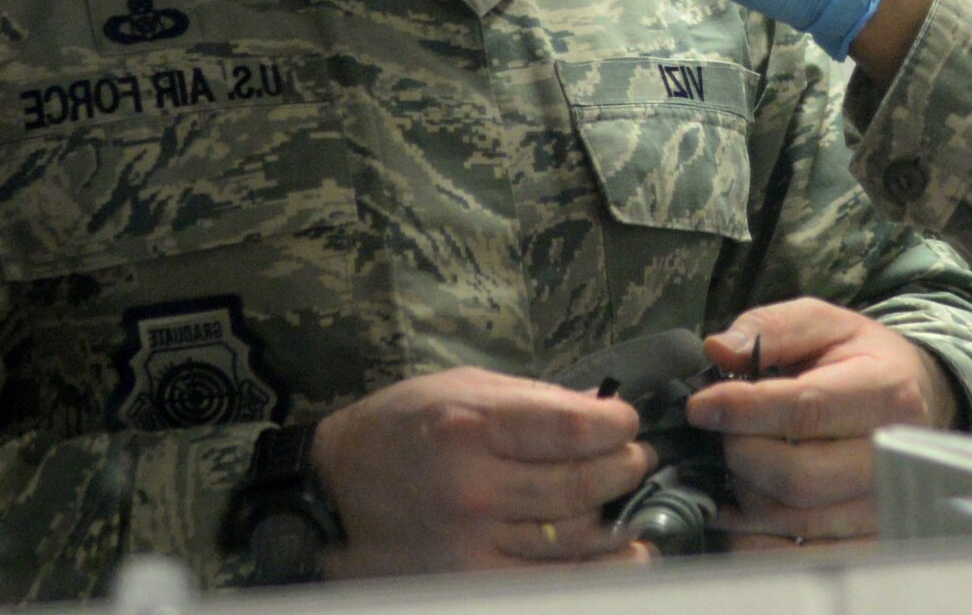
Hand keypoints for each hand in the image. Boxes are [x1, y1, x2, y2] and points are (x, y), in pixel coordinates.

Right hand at [309, 367, 656, 578]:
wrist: (334, 492)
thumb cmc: (400, 427)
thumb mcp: (460, 388)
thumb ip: (532, 400)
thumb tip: (600, 406)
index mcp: (472, 426)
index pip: (571, 428)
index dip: (615, 424)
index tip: (626, 421)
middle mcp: (474, 488)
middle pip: (581, 483)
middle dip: (626, 467)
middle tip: (637, 459)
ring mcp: (473, 543)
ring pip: (575, 534)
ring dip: (621, 515)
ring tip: (634, 497)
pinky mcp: (471, 583)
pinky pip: (552, 581)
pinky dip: (600, 570)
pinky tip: (631, 554)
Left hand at [684, 298, 958, 549]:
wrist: (916, 401)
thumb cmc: (861, 360)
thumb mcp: (823, 323)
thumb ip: (770, 329)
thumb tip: (719, 350)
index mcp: (886, 393)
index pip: (806, 409)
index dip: (744, 410)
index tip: (701, 407)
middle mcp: (893, 458)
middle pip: (799, 476)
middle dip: (742, 456)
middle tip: (723, 437)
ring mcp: (884, 508)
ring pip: (796, 521)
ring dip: (747, 497)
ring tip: (737, 466)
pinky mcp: (871, 544)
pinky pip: (802, 558)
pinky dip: (760, 540)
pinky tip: (745, 510)